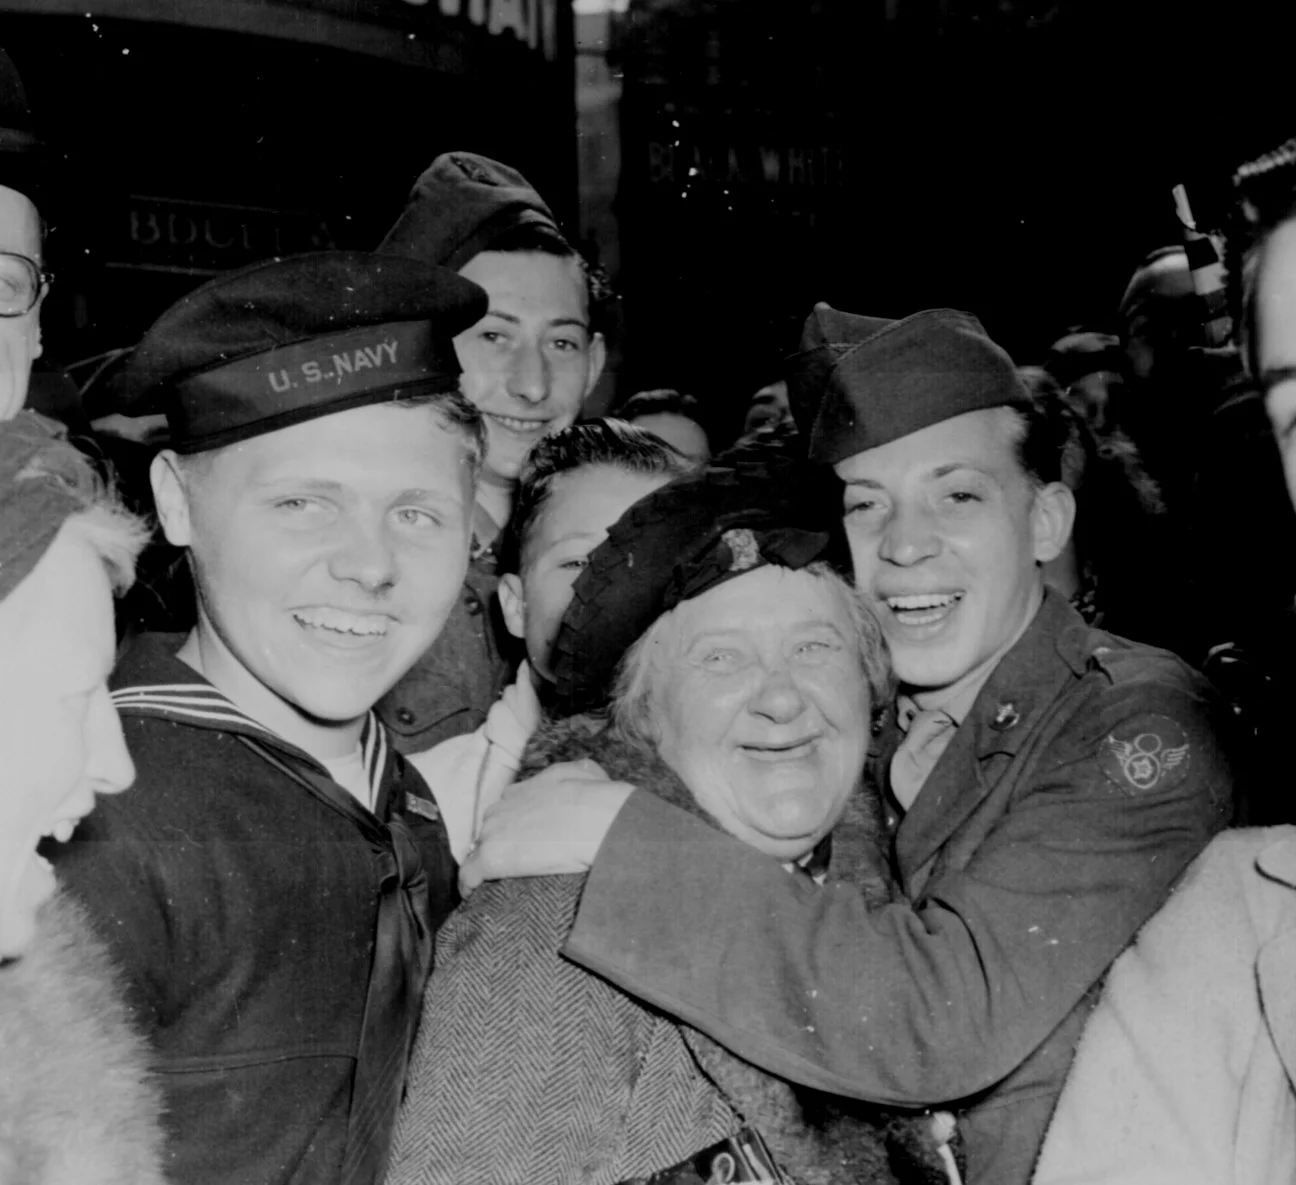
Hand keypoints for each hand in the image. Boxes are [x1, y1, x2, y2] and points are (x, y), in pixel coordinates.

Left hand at [459, 760, 633, 895]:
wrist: (597, 819)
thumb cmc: (597, 797)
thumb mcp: (586, 772)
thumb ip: (571, 774)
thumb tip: (577, 776)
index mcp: (521, 790)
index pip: (506, 810)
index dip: (514, 826)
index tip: (525, 838)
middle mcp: (502, 808)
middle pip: (491, 830)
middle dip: (502, 844)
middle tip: (521, 862)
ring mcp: (494, 832)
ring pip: (481, 850)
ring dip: (489, 864)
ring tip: (502, 882)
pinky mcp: (491, 857)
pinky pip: (470, 875)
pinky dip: (470, 885)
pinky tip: (474, 896)